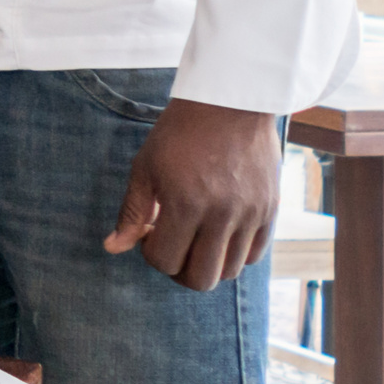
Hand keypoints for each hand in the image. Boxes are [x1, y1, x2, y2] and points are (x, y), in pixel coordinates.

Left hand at [103, 101, 282, 290]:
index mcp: (185, 203)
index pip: (164, 261)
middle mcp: (222, 214)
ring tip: (196, 237)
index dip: (150, 252)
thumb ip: (131, 212)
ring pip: (230, 271)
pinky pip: (254, 254)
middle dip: (179, 270)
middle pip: (201, 280)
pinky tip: (219, 232)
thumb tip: (113, 247)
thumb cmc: (179, 133)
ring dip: (208, 263)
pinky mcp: (270, 210)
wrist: (229, 102)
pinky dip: (235, 253)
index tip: (149, 232)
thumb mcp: (145, 167)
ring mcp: (250, 214)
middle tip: (172, 247)